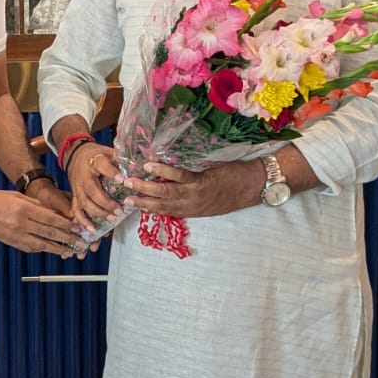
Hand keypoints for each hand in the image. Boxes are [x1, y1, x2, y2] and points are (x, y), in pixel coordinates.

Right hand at [24, 176, 92, 258]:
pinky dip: (43, 249)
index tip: (77, 227)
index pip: (51, 219)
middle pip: (50, 233)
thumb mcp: (17, 196)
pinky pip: (31, 248)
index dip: (67, 225)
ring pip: (42, 245)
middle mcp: (21, 224)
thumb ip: (36, 205)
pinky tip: (51, 250)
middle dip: (68, 238)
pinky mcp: (12, 243)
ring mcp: (16, 235)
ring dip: (58, 249)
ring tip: (70, 251)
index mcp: (24, 210)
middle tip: (80, 242)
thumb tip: (52, 212)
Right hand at [66, 143, 127, 234]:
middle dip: (106, 202)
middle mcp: (84, 176)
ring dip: (98, 212)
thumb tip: (139, 165)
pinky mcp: (75, 196)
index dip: (111, 173)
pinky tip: (93, 229)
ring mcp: (78, 188)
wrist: (75, 155)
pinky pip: (76, 210)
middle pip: (92, 190)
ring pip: (85, 203)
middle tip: (119, 210)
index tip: (122, 180)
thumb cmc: (95, 154)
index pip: (102, 166)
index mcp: (94, 161)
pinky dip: (83, 221)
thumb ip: (120, 159)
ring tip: (113, 218)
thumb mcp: (107, 151)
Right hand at [121, 159, 263, 218]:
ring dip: (146, 187)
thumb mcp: (211, 204)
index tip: (133, 206)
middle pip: (160, 204)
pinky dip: (163, 171)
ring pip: (165, 192)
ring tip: (130, 181)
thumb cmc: (233, 193)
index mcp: (193, 211)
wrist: (253, 187)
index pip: (165, 211)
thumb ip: (194, 200)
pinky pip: (179, 175)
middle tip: (124, 197)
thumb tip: (177, 193)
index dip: (148, 209)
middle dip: (141, 201)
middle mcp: (191, 205)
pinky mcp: (201, 180)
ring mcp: (195, 193)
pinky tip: (150, 166)